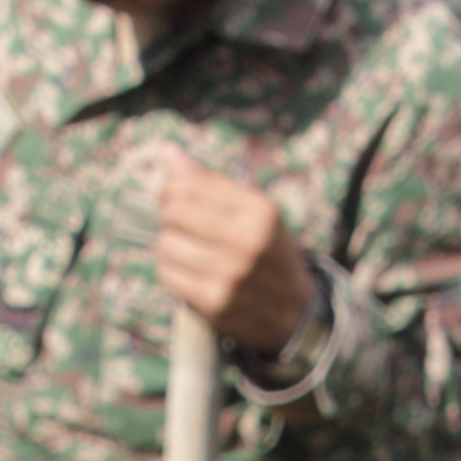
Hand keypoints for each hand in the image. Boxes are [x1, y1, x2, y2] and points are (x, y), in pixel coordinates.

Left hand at [149, 154, 314, 359]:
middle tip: (179, 223)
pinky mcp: (214, 301)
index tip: (174, 196)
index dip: (172, 188)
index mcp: (259, 210)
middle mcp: (247, 240)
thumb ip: (209, 181)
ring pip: (166, 244)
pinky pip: (168, 274)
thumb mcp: (252, 209)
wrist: (293, 309)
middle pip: (174, 212)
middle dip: (169, 215)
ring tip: (187, 248)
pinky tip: (188, 271)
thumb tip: (167, 151)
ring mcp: (230, 273)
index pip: (190, 185)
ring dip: (169, 244)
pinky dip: (171, 270)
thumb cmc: (266, 250)